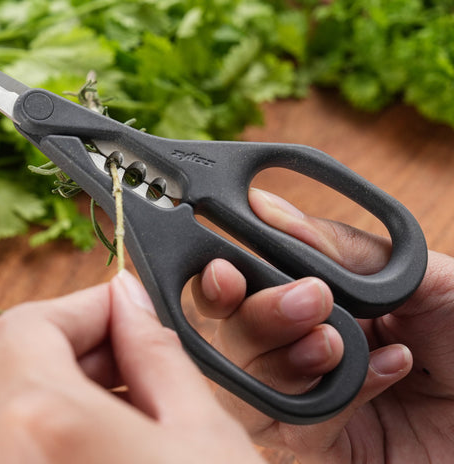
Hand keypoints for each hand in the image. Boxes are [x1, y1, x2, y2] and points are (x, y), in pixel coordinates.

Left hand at [0, 270, 264, 463]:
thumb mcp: (201, 428)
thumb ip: (156, 350)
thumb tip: (128, 298)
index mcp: (44, 424)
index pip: (28, 324)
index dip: (82, 307)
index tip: (126, 313)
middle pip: (13, 361)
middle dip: (76, 346)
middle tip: (135, 357)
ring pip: (9, 407)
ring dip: (67, 388)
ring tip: (134, 406)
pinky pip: (12, 448)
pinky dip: (56, 428)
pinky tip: (114, 442)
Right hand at [192, 188, 453, 462]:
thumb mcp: (420, 276)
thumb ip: (339, 245)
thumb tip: (263, 206)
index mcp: (320, 288)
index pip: (249, 275)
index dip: (225, 269)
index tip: (227, 265)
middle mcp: (302, 334)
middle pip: (232, 325)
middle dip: (256, 312)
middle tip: (308, 301)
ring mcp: (305, 389)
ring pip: (241, 375)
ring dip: (283, 353)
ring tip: (337, 341)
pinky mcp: (316, 442)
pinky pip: (286, 421)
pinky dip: (327, 395)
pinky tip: (385, 375)